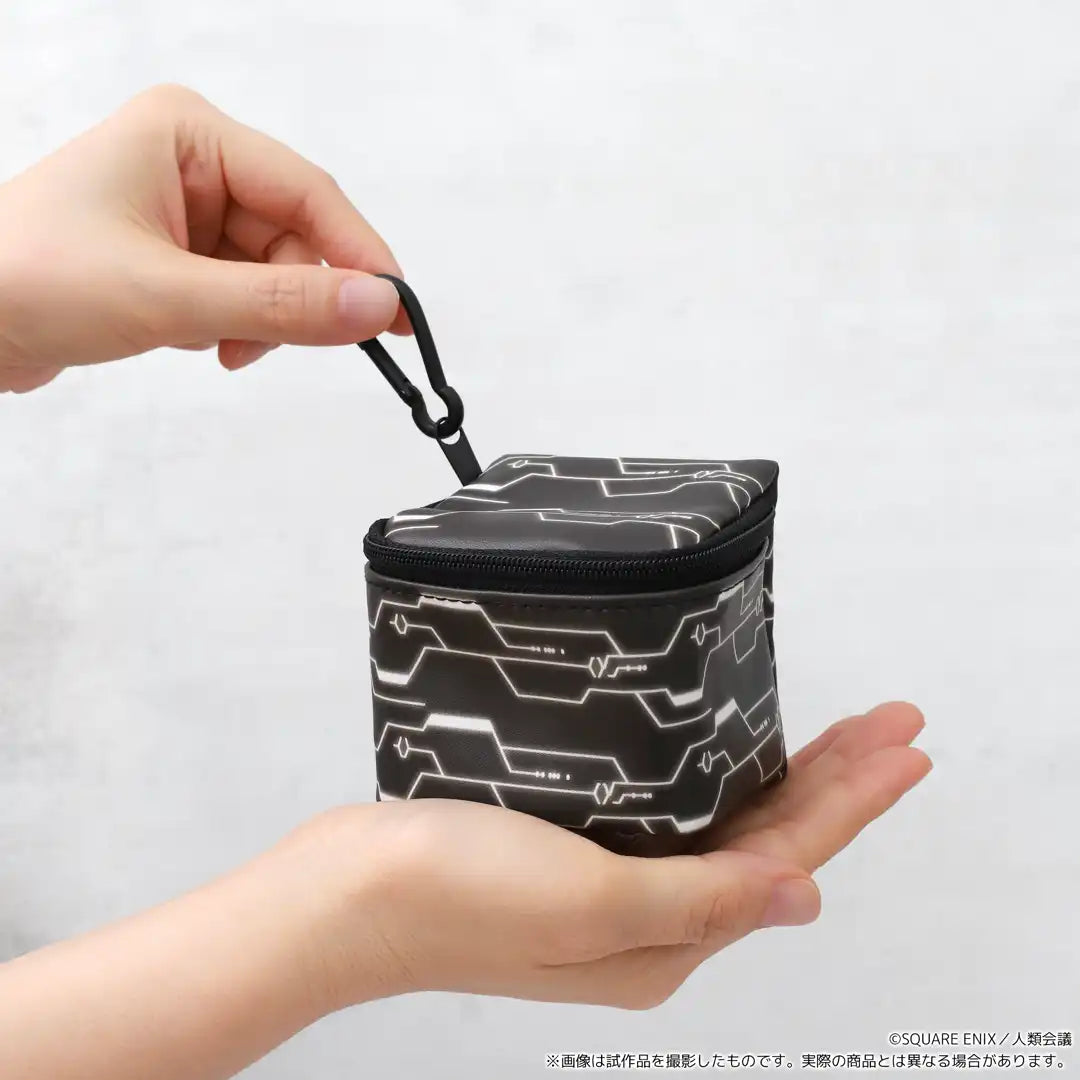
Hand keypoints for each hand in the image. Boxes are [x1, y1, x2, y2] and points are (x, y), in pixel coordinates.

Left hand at [0, 84, 405, 392]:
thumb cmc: (32, 281)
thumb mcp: (170, 297)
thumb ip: (281, 306)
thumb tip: (379, 306)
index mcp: (189, 134)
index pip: (307, 191)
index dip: (360, 255)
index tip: (399, 313)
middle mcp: (192, 161)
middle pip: (294, 234)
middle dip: (296, 298)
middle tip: (295, 346)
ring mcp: (184, 208)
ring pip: (272, 270)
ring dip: (264, 319)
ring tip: (222, 349)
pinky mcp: (175, 253)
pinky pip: (243, 289)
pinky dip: (239, 325)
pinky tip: (207, 345)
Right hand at [309, 701, 929, 1010]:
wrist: (349, 891)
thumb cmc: (458, 894)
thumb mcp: (592, 903)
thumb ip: (703, 901)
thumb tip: (804, 898)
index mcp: (665, 941)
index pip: (787, 860)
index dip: (852, 801)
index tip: (904, 747)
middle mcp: (650, 918)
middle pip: (768, 839)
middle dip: (835, 780)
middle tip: (890, 723)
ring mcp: (611, 884)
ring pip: (725, 823)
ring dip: (783, 774)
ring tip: (838, 732)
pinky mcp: (574, 848)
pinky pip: (672, 812)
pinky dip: (713, 775)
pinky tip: (727, 746)